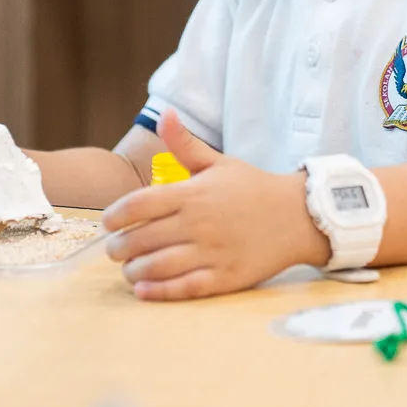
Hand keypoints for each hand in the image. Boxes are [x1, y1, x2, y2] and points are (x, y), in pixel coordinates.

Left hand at [101, 110, 328, 300]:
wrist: (299, 216)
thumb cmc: (254, 188)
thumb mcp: (219, 162)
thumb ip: (186, 145)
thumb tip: (165, 115)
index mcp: (193, 194)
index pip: (138, 205)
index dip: (114, 216)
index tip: (107, 223)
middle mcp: (198, 223)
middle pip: (141, 239)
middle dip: (118, 248)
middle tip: (114, 250)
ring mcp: (212, 252)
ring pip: (158, 266)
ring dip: (134, 271)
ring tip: (129, 269)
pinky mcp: (225, 277)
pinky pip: (183, 287)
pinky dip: (158, 291)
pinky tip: (143, 289)